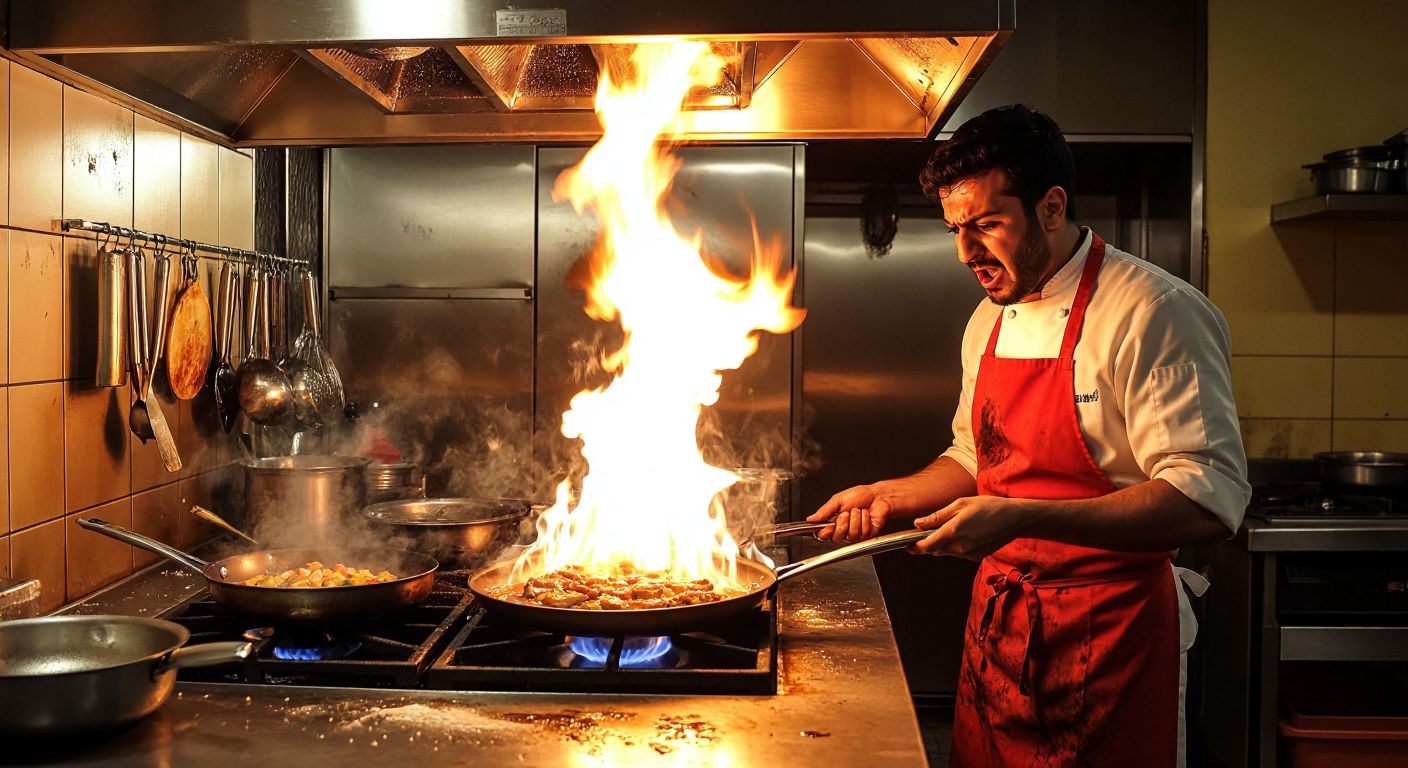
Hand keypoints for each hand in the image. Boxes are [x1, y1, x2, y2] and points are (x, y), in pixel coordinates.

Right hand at [807, 485, 891, 542]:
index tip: (828, 524)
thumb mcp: (838, 500)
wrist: (878, 496)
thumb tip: (811, 519)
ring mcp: (855, 534)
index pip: (823, 535)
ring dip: (856, 519)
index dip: (825, 531)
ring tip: (858, 511)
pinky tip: (866, 515)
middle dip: (842, 522)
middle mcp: (843, 530)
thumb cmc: (860, 495)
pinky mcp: (867, 535)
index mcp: (834, 522)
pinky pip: (863, 533)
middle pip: (836, 537)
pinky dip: (865, 520)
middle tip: (847, 512)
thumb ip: (824, 511)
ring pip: (851, 534)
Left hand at [911, 495, 1030, 559]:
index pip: (926, 546)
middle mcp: (960, 546)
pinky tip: (966, 533)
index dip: (914, 546)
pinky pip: (958, 553)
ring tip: (953, 527)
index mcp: (953, 531)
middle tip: (929, 530)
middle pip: (935, 550)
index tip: (908, 543)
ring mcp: (969, 554)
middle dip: (929, 543)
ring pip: (946, 552)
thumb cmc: (988, 506)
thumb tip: (918, 523)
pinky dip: (956, 545)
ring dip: (943, 543)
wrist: (1014, 519)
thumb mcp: (960, 504)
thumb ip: (937, 516)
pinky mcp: (976, 557)